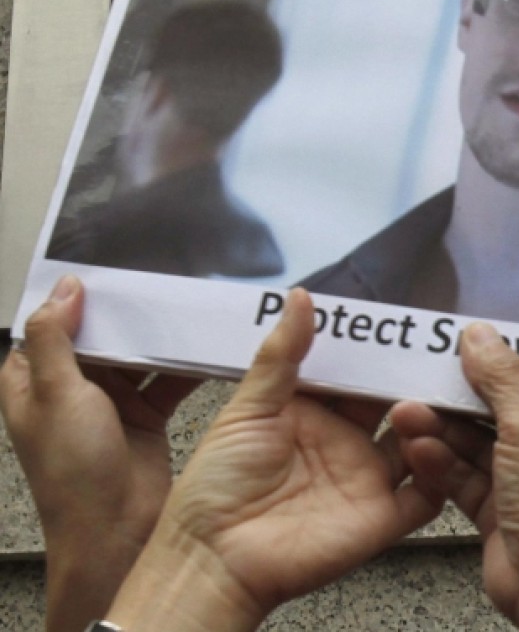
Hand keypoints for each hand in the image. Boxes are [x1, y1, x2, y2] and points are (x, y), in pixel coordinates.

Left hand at [0, 275, 196, 631]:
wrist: (115, 533)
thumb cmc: (72, 475)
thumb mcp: (56, 395)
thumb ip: (56, 339)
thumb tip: (65, 289)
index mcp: (33, 380)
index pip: (51, 323)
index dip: (74, 295)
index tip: (106, 266)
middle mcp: (72, 388)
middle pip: (100, 334)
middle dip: (127, 312)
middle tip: (157, 279)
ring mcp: (111, 402)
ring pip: (137, 354)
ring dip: (159, 338)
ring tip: (186, 309)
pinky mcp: (146, 416)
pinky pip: (167, 380)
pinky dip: (185, 366)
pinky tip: (204, 349)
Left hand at [105, 288, 443, 631]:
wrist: (214, 557)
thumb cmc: (217, 485)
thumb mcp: (248, 409)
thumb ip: (281, 356)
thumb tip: (301, 296)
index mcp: (315, 413)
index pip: (358, 374)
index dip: (380, 352)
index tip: (402, 325)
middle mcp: (347, 442)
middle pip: (395, 403)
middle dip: (415, 380)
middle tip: (436, 354)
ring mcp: (368, 480)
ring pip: (420, 442)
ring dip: (431, 421)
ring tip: (427, 400)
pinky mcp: (383, 518)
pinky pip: (427, 494)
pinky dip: (440, 473)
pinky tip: (435, 449)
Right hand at [393, 322, 518, 631]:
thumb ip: (504, 380)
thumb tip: (480, 336)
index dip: (500, 360)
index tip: (462, 343)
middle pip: (500, 410)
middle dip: (458, 397)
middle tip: (421, 378)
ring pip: (476, 444)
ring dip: (440, 430)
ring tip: (405, 413)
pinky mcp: (499, 511)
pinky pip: (464, 477)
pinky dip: (440, 464)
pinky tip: (417, 448)